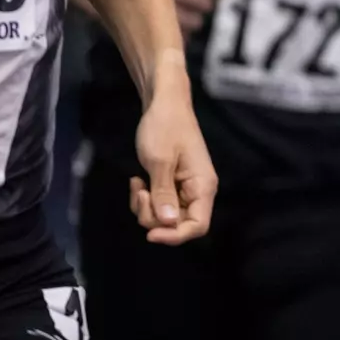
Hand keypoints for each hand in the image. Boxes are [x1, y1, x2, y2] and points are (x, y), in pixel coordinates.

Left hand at [131, 69, 216, 244]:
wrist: (163, 103)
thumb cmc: (165, 127)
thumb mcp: (160, 161)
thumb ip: (164, 195)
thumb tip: (167, 225)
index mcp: (203, 186)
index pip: (197, 226)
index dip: (175, 235)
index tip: (149, 234)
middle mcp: (197, 191)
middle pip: (178, 223)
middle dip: (154, 217)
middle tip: (140, 195)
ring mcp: (184, 188)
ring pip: (165, 216)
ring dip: (146, 208)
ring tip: (137, 184)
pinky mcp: (172, 184)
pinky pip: (159, 204)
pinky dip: (145, 199)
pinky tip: (137, 180)